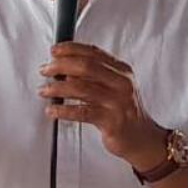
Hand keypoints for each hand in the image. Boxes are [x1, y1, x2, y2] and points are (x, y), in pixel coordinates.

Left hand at [37, 43, 168, 169]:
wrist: (143, 138)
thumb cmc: (124, 111)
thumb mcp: (115, 87)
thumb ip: (94, 75)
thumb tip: (63, 68)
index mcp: (122, 70)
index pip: (93, 52)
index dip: (71, 49)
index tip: (54, 51)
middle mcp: (122, 83)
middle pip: (85, 66)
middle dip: (60, 66)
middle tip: (45, 70)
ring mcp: (118, 102)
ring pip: (81, 88)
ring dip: (57, 88)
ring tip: (44, 91)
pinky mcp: (112, 121)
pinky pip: (81, 112)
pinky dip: (63, 110)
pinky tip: (52, 110)